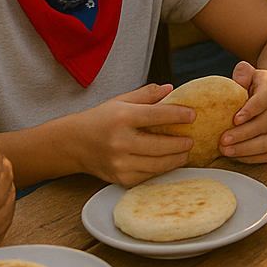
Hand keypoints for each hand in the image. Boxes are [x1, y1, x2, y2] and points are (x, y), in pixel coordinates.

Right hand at [73, 84, 194, 185]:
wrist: (73, 144)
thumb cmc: (100, 119)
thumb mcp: (120, 101)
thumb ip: (146, 94)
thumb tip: (171, 88)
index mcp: (122, 118)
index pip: (156, 115)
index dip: (178, 115)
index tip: (192, 115)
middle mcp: (120, 141)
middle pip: (159, 145)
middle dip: (180, 143)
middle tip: (191, 139)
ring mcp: (119, 162)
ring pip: (156, 164)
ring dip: (175, 159)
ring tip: (185, 152)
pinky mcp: (119, 178)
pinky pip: (147, 176)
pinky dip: (160, 170)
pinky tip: (168, 162)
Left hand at [221, 60, 266, 161]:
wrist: (264, 93)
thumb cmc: (249, 85)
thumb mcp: (246, 73)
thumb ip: (243, 72)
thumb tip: (240, 75)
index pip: (264, 98)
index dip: (251, 110)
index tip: (235, 119)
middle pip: (266, 123)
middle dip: (243, 134)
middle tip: (223, 140)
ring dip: (246, 148)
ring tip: (226, 150)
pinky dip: (251, 157)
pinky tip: (236, 155)